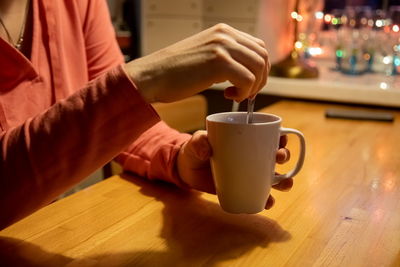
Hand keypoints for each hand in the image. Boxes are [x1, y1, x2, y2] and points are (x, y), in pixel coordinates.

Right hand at [123, 23, 269, 102]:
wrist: (152, 76)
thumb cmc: (174, 72)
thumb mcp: (204, 55)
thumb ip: (224, 56)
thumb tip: (244, 69)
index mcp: (223, 31)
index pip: (257, 47)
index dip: (259, 69)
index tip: (247, 84)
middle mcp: (225, 34)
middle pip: (262, 56)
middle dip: (260, 79)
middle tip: (245, 93)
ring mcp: (222, 46)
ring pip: (259, 67)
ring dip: (253, 86)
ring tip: (236, 95)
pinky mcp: (218, 62)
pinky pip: (247, 79)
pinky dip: (243, 92)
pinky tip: (229, 96)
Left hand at [177, 131, 292, 209]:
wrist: (187, 171)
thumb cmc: (195, 151)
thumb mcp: (195, 142)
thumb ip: (199, 141)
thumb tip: (206, 147)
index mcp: (245, 140)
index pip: (267, 135)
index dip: (280, 136)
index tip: (282, 138)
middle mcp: (252, 156)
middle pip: (275, 155)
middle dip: (284, 156)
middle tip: (279, 157)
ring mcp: (249, 174)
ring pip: (273, 177)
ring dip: (283, 180)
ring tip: (283, 183)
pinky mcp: (243, 188)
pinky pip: (260, 195)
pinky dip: (267, 199)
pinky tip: (268, 202)